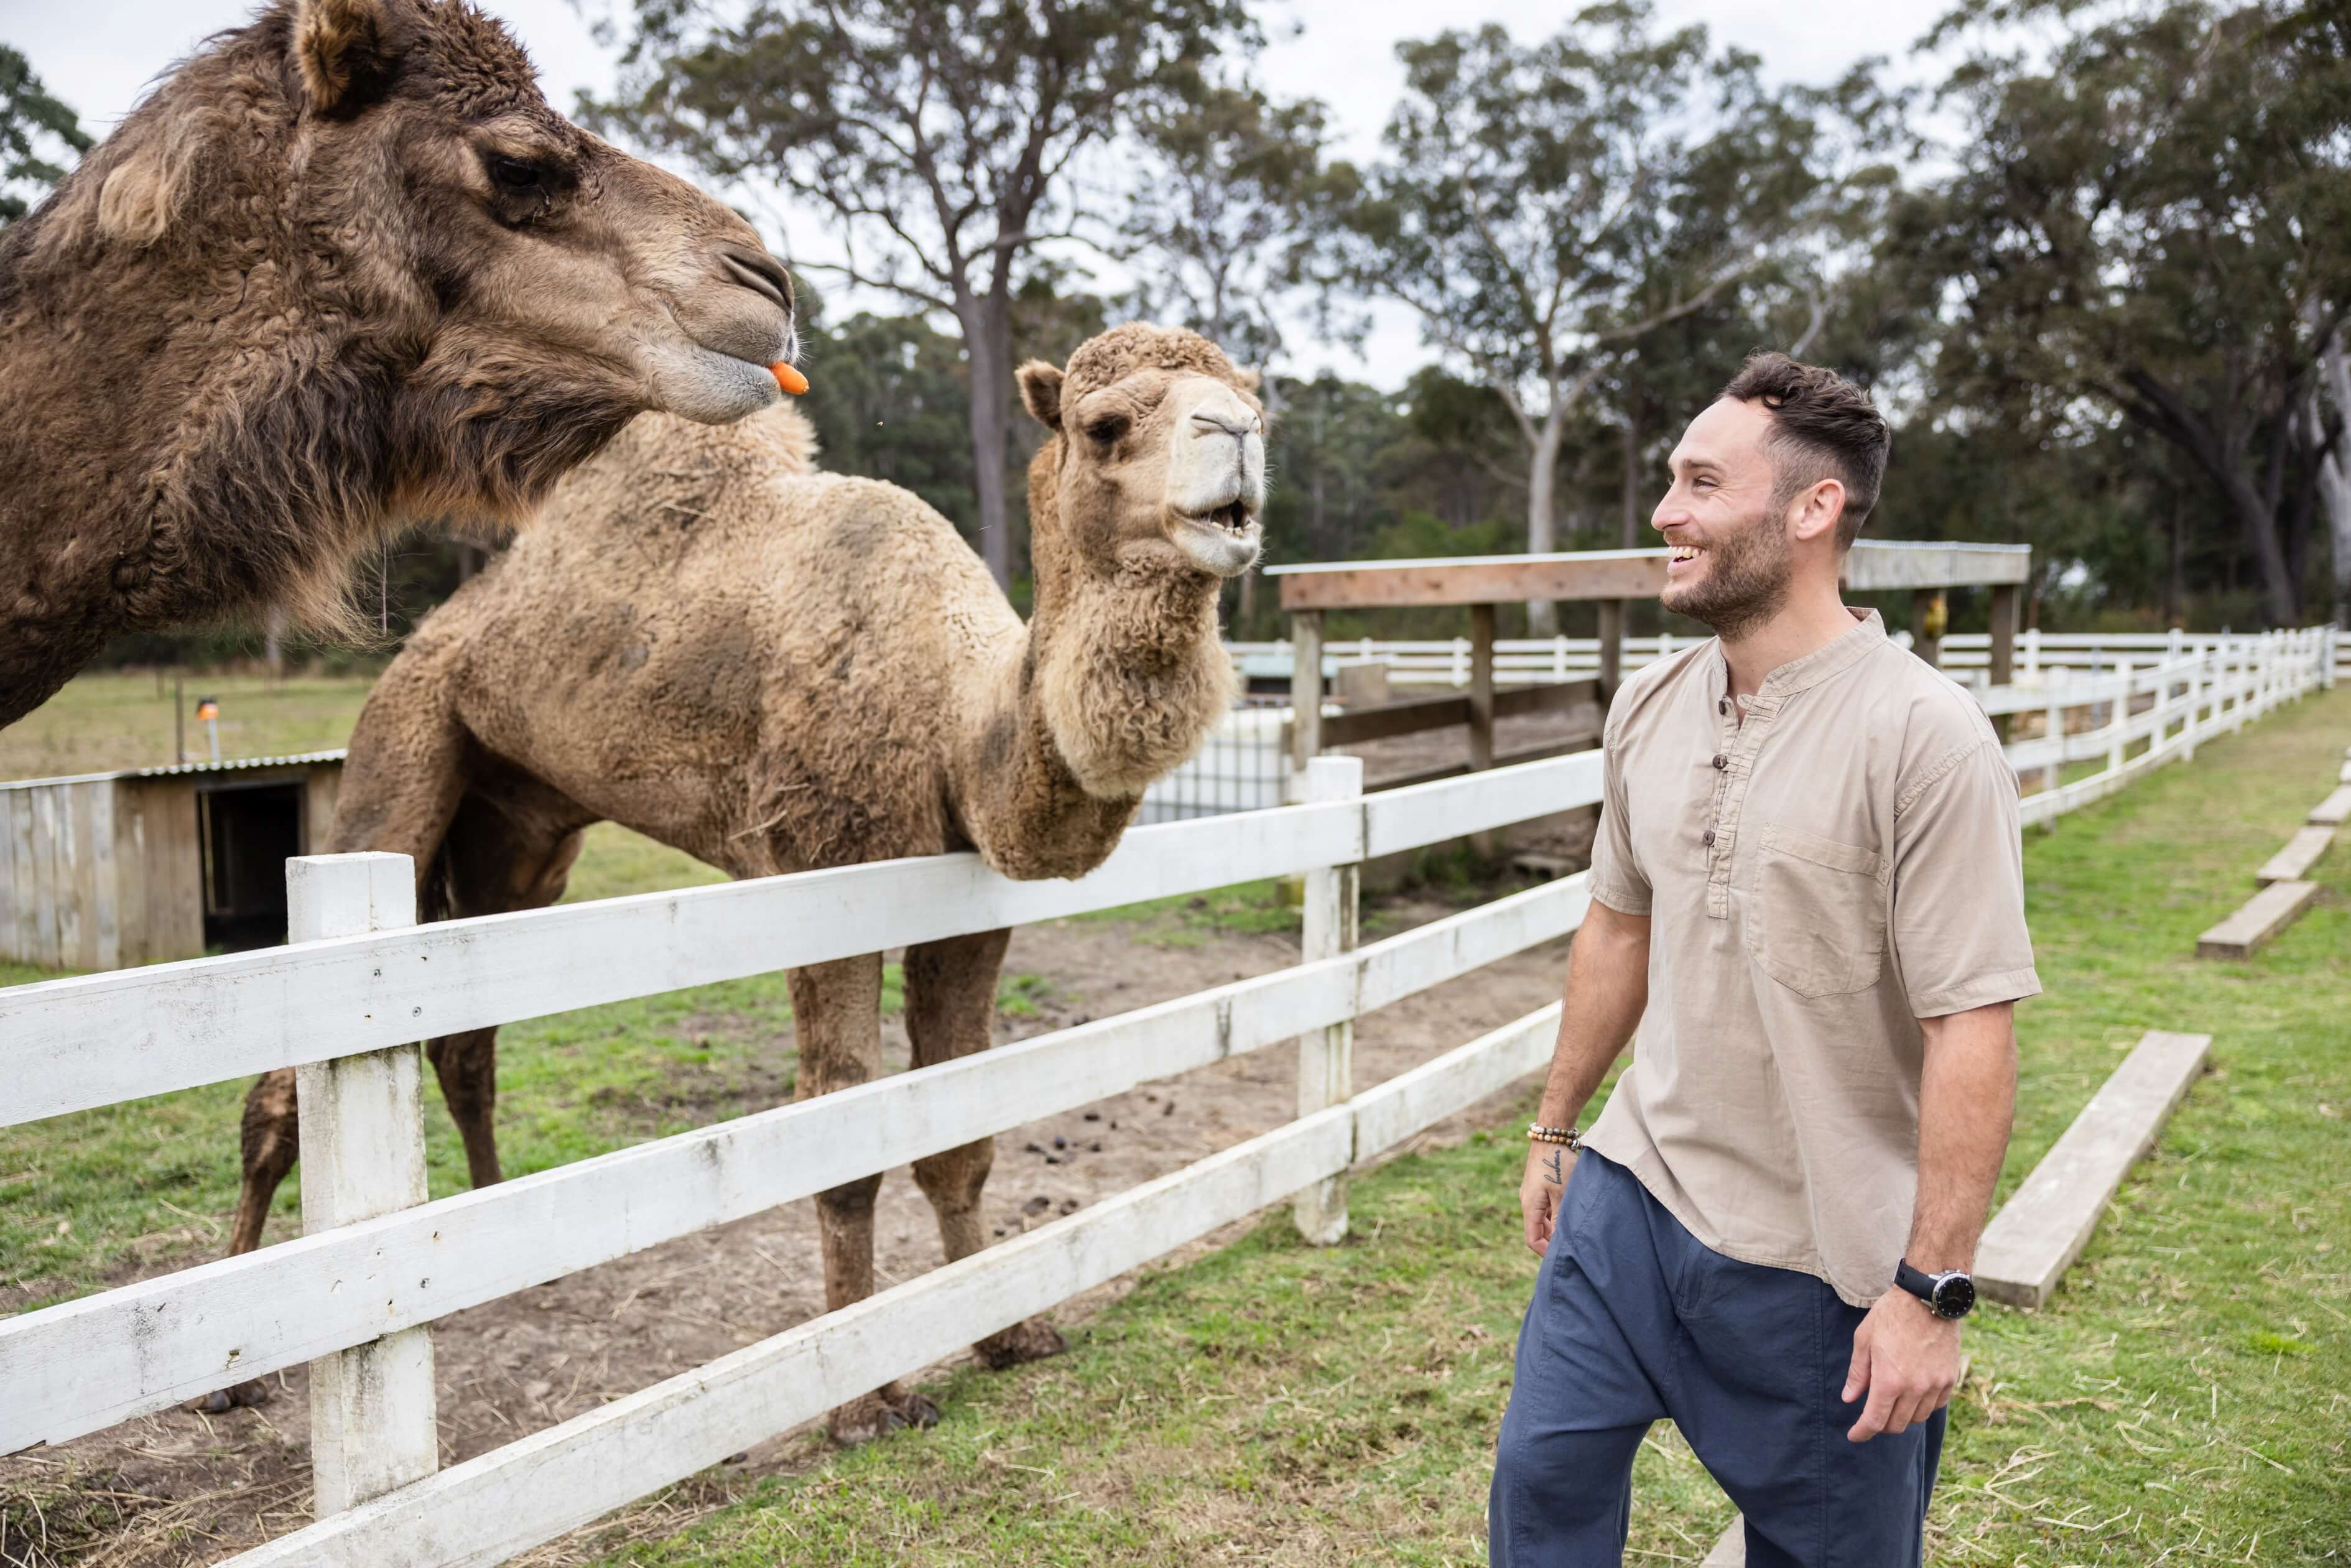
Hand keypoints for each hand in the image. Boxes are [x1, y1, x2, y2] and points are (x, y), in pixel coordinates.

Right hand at [1519, 1142, 1572, 1255]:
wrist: (1551, 1135)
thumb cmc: (1558, 1164)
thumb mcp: (1563, 1195)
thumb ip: (1560, 1220)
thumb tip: (1560, 1243)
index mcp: (1529, 1206)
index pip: (1532, 1239)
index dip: (1545, 1252)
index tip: (1562, 1257)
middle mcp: (1527, 1202)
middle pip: (1536, 1231)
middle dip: (1551, 1241)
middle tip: (1572, 1246)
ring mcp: (1532, 1194)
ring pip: (1541, 1220)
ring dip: (1554, 1228)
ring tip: (1573, 1230)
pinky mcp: (1539, 1187)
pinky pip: (1544, 1208)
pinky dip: (1554, 1215)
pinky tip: (1569, 1213)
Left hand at [1841, 1290, 1961, 1441]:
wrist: (1927, 1299)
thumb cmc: (1890, 1316)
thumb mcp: (1864, 1340)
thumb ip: (1857, 1373)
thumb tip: (1849, 1398)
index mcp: (1889, 1381)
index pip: (1874, 1421)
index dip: (1862, 1433)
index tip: (1854, 1436)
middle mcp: (1914, 1389)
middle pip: (1896, 1425)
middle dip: (1880, 1426)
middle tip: (1871, 1416)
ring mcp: (1935, 1385)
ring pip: (1917, 1418)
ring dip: (1902, 1416)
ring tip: (1892, 1403)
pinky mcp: (1950, 1379)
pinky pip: (1936, 1405)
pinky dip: (1922, 1406)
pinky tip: (1913, 1395)